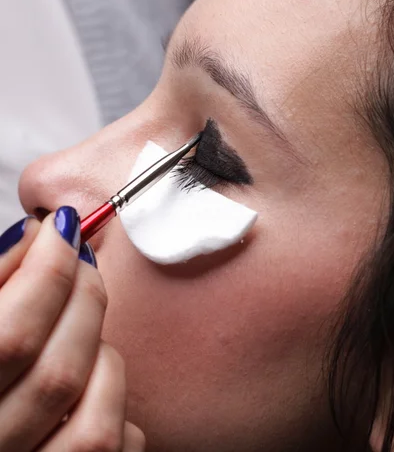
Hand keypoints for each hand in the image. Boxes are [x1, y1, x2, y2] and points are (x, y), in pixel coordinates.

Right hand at [0, 208, 144, 450]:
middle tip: (83, 259)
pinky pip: (118, 445)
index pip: (12, 335)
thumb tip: (35, 236)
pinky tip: (92, 375)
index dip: (48, 270)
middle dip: (84, 296)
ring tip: (80, 327)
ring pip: (97, 419)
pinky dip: (116, 399)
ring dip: (101, 354)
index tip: (62, 228)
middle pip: (60, 370)